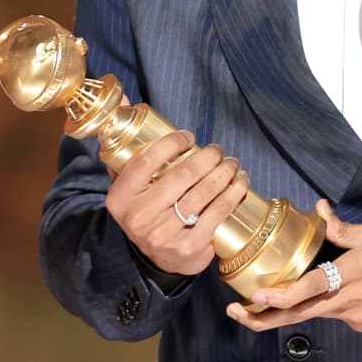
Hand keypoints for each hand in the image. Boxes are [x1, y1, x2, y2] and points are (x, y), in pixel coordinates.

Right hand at [105, 129, 247, 276]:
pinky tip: (241, 182)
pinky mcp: (190, 247)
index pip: (147, 161)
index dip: (172, 143)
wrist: (157, 259)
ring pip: (205, 192)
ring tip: (233, 163)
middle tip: (219, 150)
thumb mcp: (129, 185)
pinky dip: (234, 193)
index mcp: (120, 198)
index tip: (189, 136)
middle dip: (209, 156)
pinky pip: (218, 212)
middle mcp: (139, 217)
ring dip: (226, 171)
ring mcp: (165, 235)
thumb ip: (127, 148)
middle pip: (183, 175)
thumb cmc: (146, 211)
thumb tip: (124, 102)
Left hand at [225, 200, 361, 337]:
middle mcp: (347, 300)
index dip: (281, 295)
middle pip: (297, 314)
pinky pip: (334, 313)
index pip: (310, 289)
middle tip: (235, 312)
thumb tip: (320, 209)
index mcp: (352, 273)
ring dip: (287, 309)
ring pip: (312, 314)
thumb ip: (348, 228)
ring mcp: (352, 317)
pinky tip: (324, 294)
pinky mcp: (359, 326)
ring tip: (263, 301)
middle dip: (262, 317)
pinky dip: (322, 305)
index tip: (256, 296)